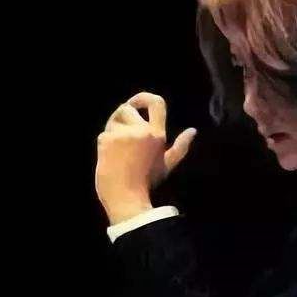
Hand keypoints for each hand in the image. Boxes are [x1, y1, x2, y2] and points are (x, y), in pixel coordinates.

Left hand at [95, 92, 195, 222]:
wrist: (126, 199)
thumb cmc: (146, 183)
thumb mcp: (166, 165)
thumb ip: (180, 147)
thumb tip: (193, 131)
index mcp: (158, 135)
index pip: (157, 103)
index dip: (144, 97)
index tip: (137, 103)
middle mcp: (142, 131)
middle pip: (126, 109)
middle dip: (120, 119)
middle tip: (119, 137)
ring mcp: (124, 134)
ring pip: (113, 121)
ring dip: (111, 131)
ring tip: (116, 151)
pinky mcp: (108, 140)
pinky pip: (103, 134)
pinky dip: (104, 145)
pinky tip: (110, 159)